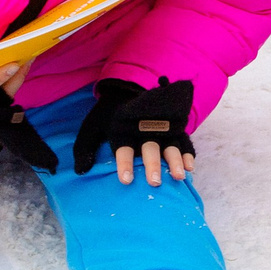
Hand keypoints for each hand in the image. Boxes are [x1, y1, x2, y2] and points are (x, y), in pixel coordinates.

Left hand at [73, 77, 196, 184]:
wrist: (128, 87)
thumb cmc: (109, 114)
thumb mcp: (92, 126)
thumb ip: (85, 147)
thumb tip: (80, 171)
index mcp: (122, 129)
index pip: (123, 147)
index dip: (125, 163)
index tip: (126, 180)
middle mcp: (143, 129)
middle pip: (149, 148)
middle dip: (152, 165)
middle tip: (154, 182)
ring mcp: (161, 127)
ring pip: (169, 145)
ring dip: (174, 161)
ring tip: (178, 176)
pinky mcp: (174, 127)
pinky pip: (183, 140)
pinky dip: (187, 153)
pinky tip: (190, 167)